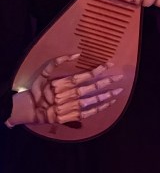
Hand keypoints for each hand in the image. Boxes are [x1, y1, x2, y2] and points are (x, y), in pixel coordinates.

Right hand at [6, 55, 122, 126]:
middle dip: (106, 82)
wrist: (28, 110)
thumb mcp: (44, 72)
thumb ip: (58, 61)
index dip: (97, 70)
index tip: (109, 64)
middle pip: (90, 88)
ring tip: (118, 90)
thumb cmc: (37, 89)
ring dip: (106, 95)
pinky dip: (99, 108)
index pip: (83, 76)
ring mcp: (69, 107)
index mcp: (61, 84)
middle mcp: (67, 96)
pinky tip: (109, 103)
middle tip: (119, 77)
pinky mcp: (69, 117)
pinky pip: (87, 113)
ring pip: (91, 101)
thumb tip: (76, 54)